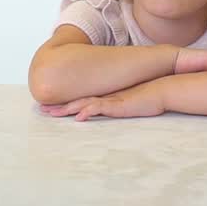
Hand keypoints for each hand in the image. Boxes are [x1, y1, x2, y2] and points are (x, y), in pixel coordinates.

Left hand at [40, 81, 165, 121]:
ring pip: (84, 104)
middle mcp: (105, 97)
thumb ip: (121, 106)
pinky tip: (79, 117)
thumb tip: (113, 109)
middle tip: (43, 109)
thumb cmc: (150, 97)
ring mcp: (111, 100)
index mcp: (107, 97)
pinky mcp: (119, 104)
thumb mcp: (131, 103)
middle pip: (78, 101)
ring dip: (67, 109)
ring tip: (51, 112)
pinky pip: (100, 107)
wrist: (164, 88)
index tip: (52, 107)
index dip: (67, 104)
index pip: (82, 100)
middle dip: (60, 106)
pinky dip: (88, 112)